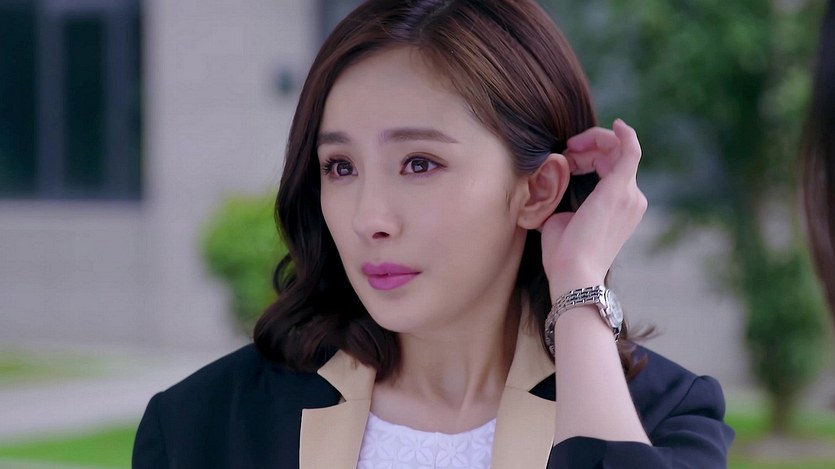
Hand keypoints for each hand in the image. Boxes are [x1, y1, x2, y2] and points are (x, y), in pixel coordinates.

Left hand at [539, 119, 646, 292]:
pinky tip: (617, 125)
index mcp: (620, 207)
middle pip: (613, 156)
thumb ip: (561, 198)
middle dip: (588, 146)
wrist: (572, 272)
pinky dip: (625, 136)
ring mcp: (629, 194)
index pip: (608, 167)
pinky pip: (630, 152)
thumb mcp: (561, 218)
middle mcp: (631, 200)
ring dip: (592, 142)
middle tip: (566, 149)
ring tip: (571, 147)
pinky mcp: (620, 189)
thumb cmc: (563, 253)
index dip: (585, 156)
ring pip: (616, 150)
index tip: (564, 158)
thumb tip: (545, 185)